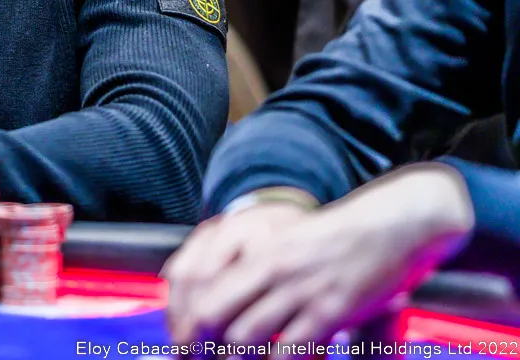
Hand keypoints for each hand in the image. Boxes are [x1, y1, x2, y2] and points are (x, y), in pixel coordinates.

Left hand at [164, 166, 472, 349]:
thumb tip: (222, 294)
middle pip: (213, 315)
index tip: (182, 344)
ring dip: (235, 359)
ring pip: (245, 336)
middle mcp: (271, 269)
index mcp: (256, 250)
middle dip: (199, 346)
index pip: (203, 288)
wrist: (391, 226)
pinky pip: (291, 349)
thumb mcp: (286, 242)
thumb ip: (256, 267)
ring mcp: (299, 290)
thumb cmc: (337, 239)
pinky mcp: (331, 312)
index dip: (186, 322)